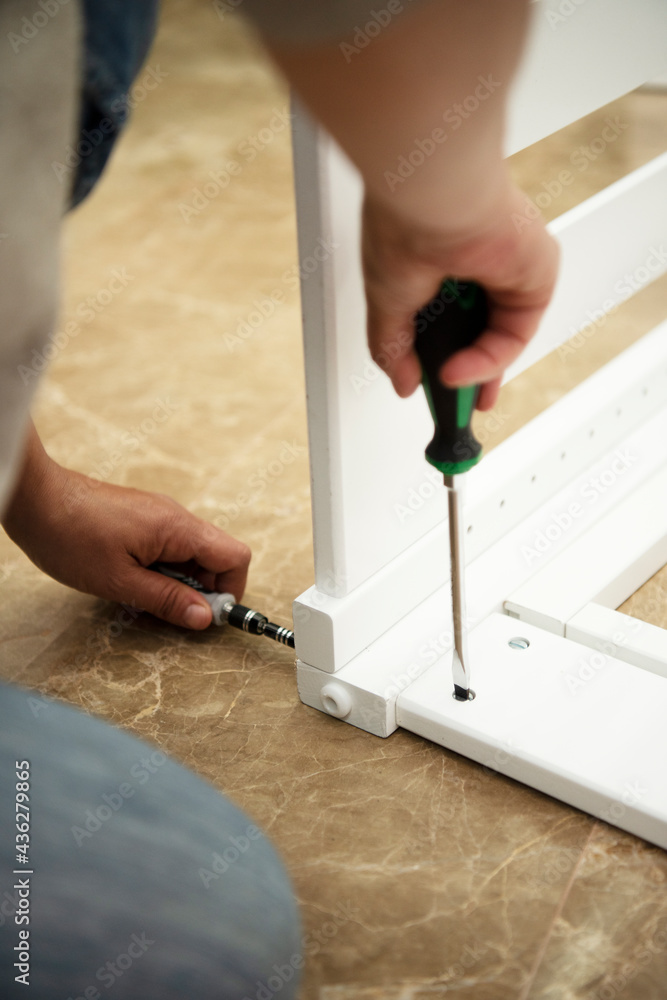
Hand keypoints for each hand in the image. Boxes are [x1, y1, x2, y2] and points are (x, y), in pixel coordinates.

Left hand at [2, 426, 250, 628]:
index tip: (206, 615)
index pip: (235, 557)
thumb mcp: (120, 581)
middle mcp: (176, 516)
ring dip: (180, 581)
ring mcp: (160, 515)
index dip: (230, 590)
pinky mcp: (144, 518)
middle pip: (216, 557)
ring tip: (144, 594)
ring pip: (192, 554)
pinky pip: (170, 546)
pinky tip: (133, 579)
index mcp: (178, 528)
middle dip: (203, 590)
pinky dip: (163, 568)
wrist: (35, 498)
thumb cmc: (70, 536)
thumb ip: (167, 599)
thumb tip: (204, 617)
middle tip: (170, 611)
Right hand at [361, 182, 559, 409]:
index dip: (447, 361)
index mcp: (440, 264)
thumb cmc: (406, 226)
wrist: (435, 198)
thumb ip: (393, 348)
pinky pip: (514, 334)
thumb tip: (402, 383)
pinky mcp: (534, 277)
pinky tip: (460, 370)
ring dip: (476, 371)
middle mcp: (477, 267)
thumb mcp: (386, 303)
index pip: (453, 323)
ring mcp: (508, 272)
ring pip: (501, 339)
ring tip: (449, 387)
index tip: (436, 390)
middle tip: (453, 404)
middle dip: (470, 375)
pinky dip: (489, 360)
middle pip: (482, 335)